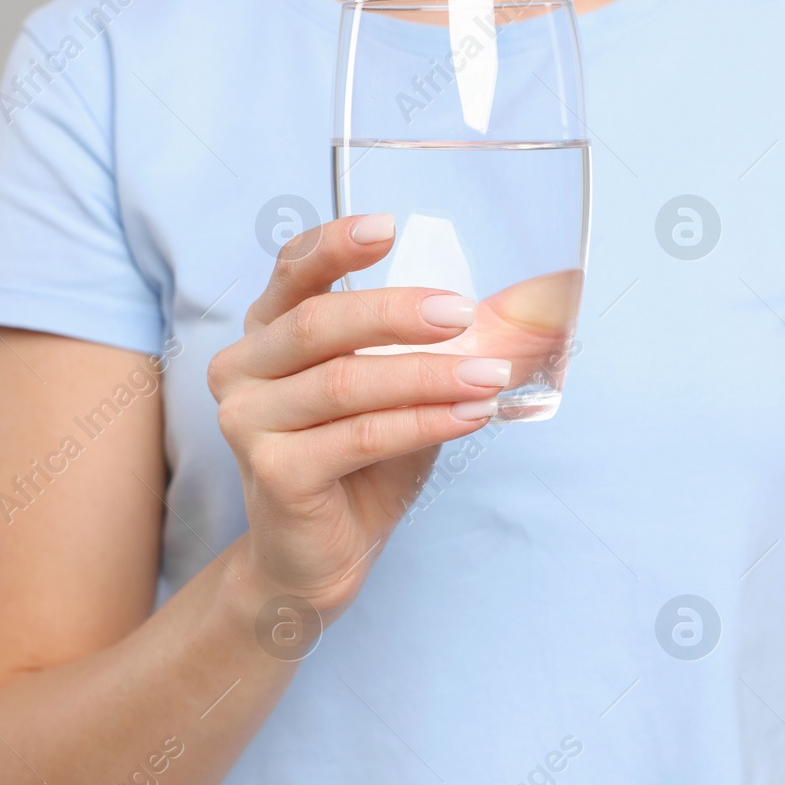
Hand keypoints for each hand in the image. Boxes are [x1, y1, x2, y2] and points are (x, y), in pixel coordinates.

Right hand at [207, 214, 508, 611]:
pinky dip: (422, 423)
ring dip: (426, 376)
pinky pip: (359, 436)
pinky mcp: (272, 472)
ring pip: (345, 383)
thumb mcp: (403, 386)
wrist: (319, 555)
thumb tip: (541, 298)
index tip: (389, 228)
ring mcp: (247, 421)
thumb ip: (443, 343)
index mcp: (268, 331)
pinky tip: (468, 415)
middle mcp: (243, 368)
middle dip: (396, 313)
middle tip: (462, 313)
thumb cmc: (361, 461)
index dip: (335, 244)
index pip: (292, 270)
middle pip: (318, 323)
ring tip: (489, 377)